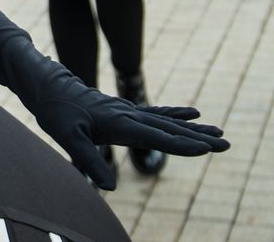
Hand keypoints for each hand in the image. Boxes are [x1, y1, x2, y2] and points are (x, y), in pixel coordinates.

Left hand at [27, 71, 228, 188]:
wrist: (47, 86)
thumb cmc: (55, 112)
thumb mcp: (67, 138)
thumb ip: (88, 161)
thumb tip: (109, 187)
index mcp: (119, 122)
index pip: (157, 136)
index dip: (181, 145)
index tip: (206, 149)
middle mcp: (129, 115)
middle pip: (170, 128)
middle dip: (199, 138)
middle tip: (226, 143)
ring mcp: (128, 111)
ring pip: (167, 121)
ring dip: (193, 128)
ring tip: (218, 132)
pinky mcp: (125, 111)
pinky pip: (157, 114)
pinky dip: (176, 116)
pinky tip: (192, 115)